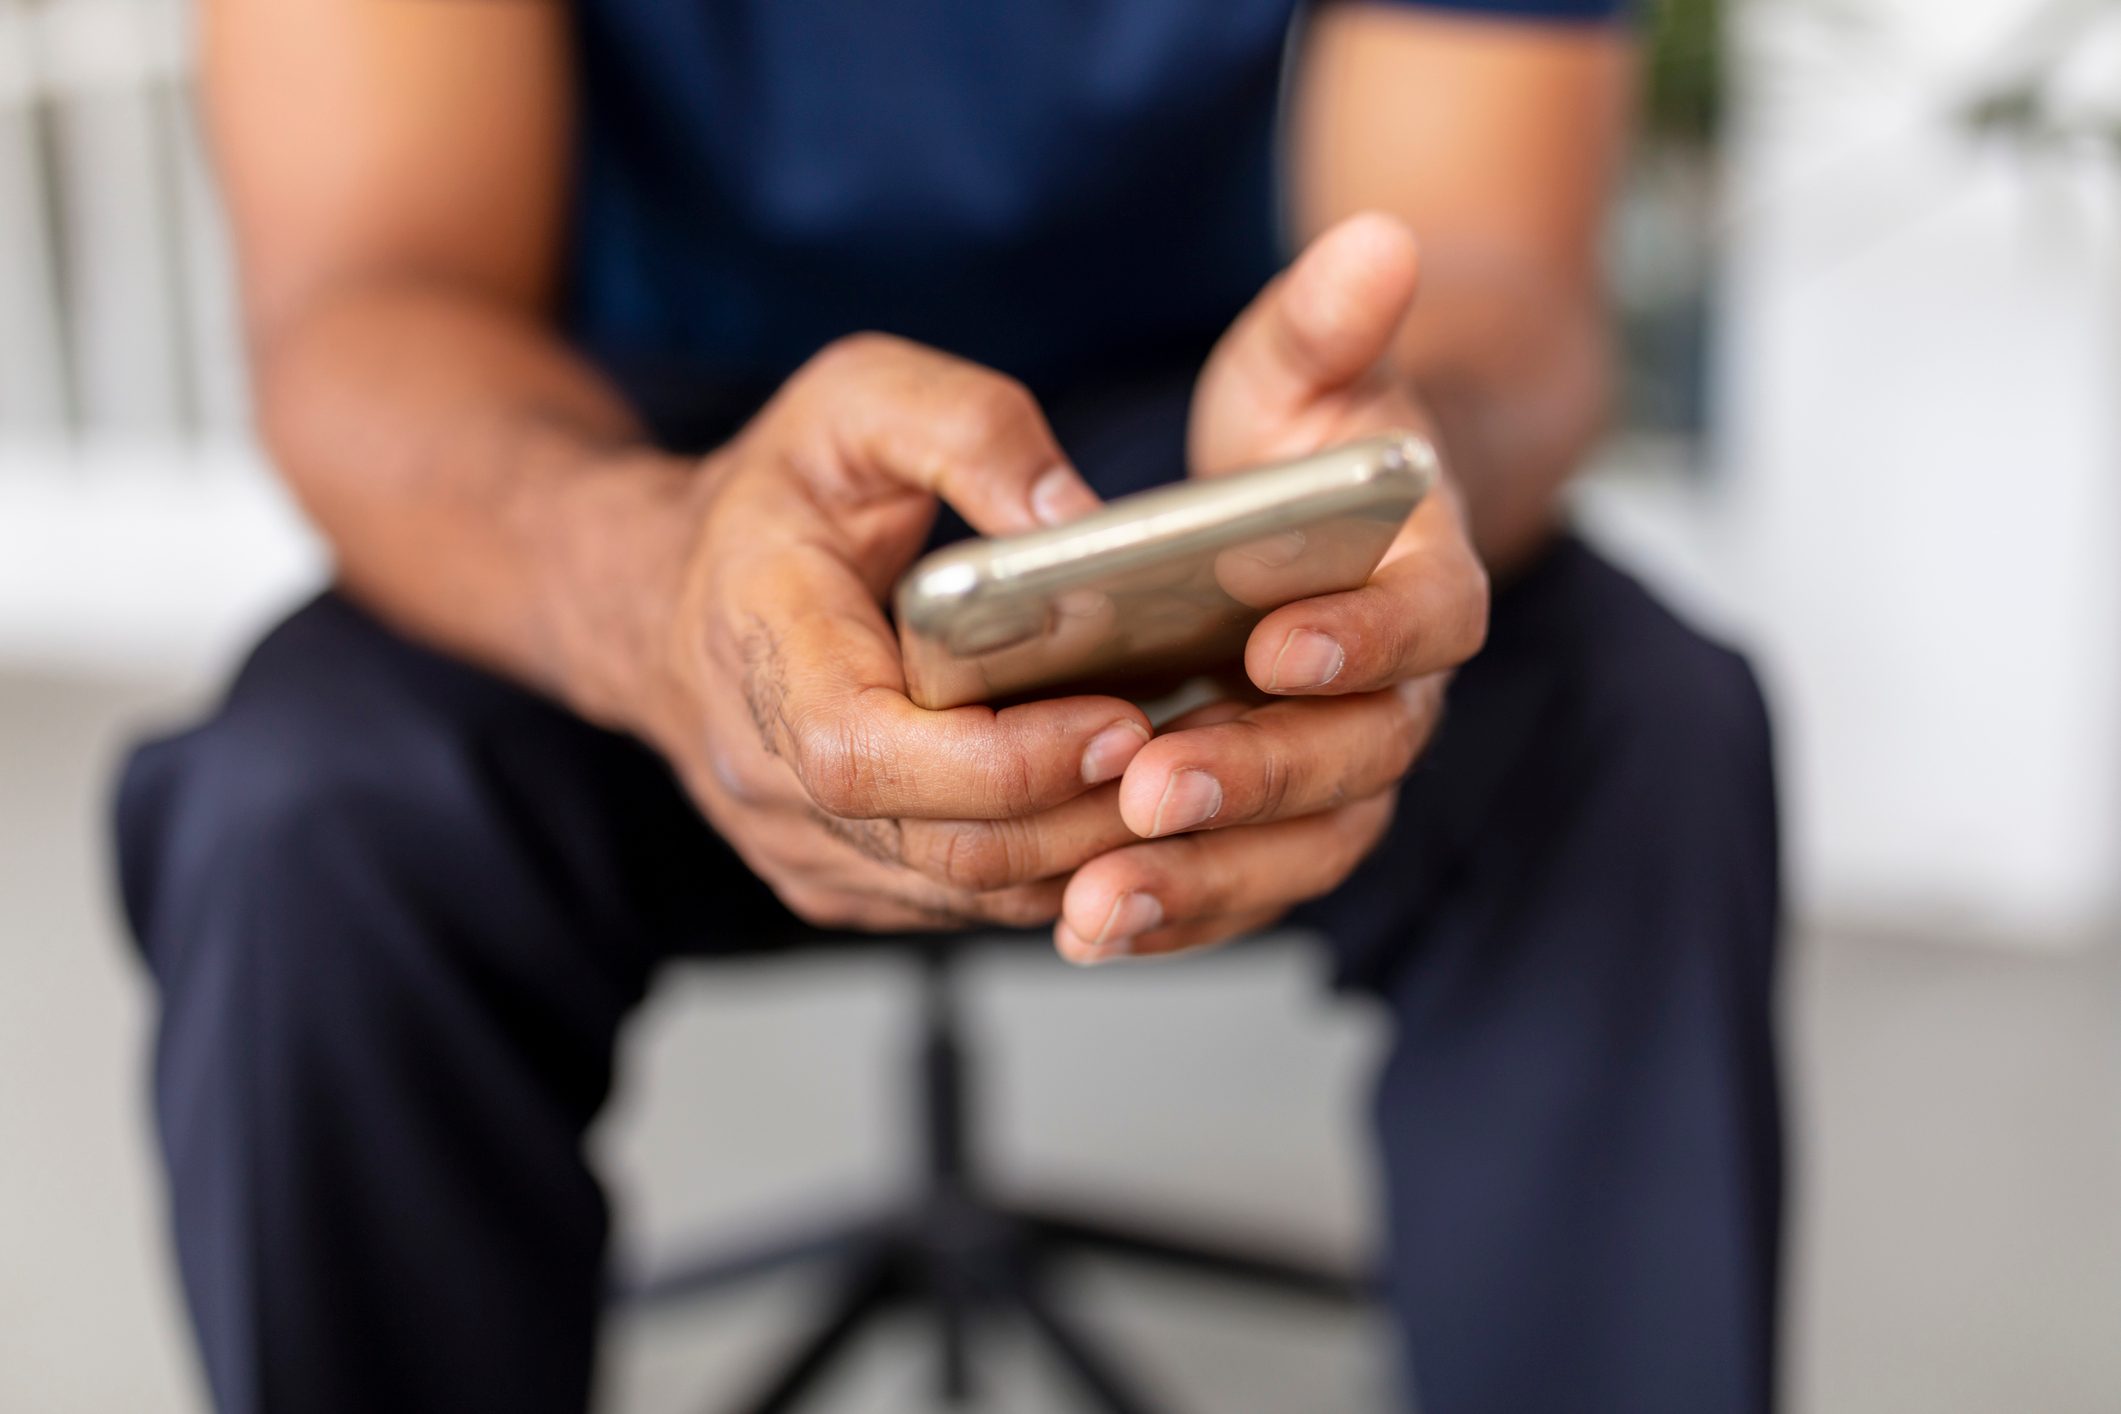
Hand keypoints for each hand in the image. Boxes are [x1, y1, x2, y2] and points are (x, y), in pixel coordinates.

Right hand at [636, 335, 1152, 931]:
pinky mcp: (842, 884)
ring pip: (968, 893)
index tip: (1121, 720)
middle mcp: (767, 776)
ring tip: (1186, 783)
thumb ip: (966, 428)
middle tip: (1200, 755)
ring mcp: (800, 846)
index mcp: (762, 650)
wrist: (659, 599)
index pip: (869, 756)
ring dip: (1089, 854)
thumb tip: (1077, 519)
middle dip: (1085, 814)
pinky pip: (964, 903)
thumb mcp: (852, 400)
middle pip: (944, 847)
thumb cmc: (769, 498)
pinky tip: (1125, 809)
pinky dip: (1055, 869)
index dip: (1004, 761)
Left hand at [1055, 214, 1489, 961]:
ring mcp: (1344, 768)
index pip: (1430, 620)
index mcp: (1430, 579)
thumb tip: (1379, 240)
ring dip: (1205, 880)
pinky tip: (1087, 926)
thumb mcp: (1308, 370)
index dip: (1364, 635)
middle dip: (1257, 779)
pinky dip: (1177, 912)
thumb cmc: (1307, 443)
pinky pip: (1247, 885)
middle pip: (1361, 760)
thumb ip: (1334, 322)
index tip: (1273, 643)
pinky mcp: (1281, 823)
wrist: (1313, 529)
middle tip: (1150, 789)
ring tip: (1095, 906)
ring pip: (1303, 848)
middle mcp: (1403, 691)